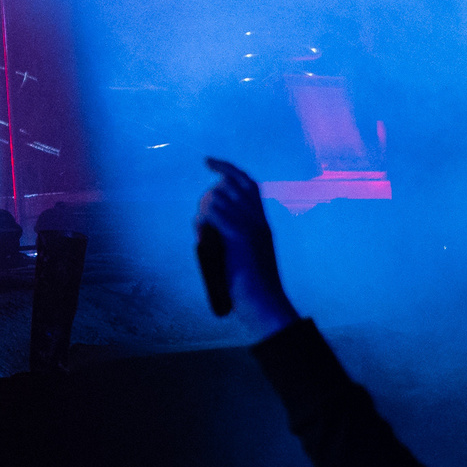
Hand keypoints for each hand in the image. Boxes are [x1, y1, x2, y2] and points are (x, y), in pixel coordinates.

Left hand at [195, 157, 300, 343]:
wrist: (264, 305)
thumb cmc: (251, 287)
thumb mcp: (244, 256)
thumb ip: (231, 237)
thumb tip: (203, 224)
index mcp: (262, 223)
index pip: (248, 183)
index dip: (228, 168)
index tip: (209, 162)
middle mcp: (258, 220)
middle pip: (230, 185)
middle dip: (209, 194)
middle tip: (203, 216)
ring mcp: (250, 226)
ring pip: (218, 197)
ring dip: (203, 212)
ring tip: (204, 233)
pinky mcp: (240, 237)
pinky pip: (215, 213)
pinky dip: (203, 221)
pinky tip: (202, 233)